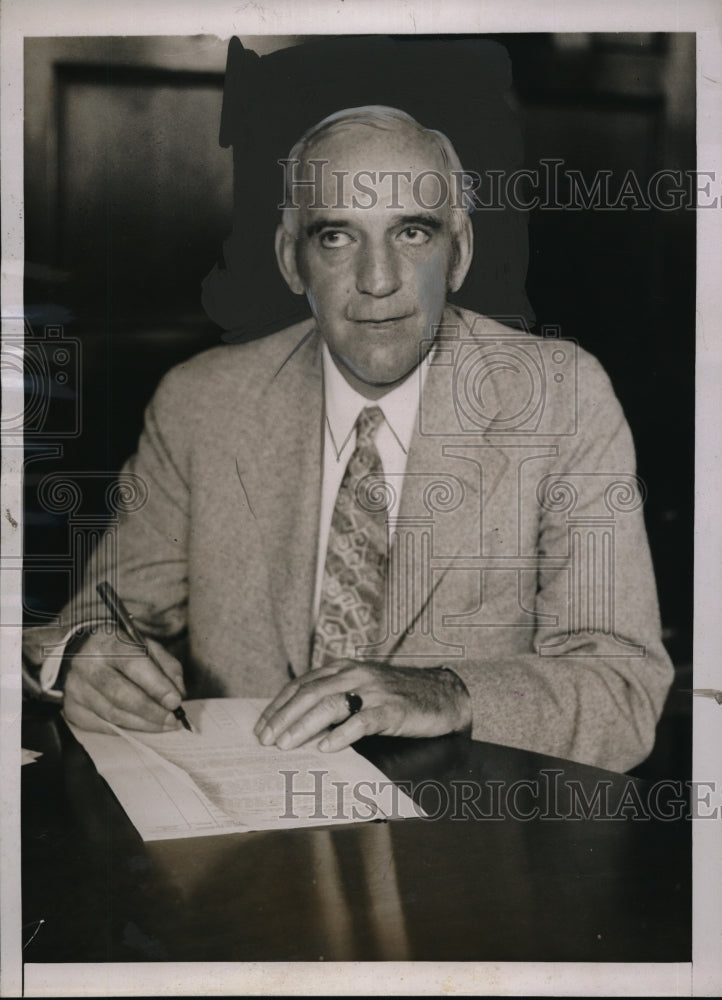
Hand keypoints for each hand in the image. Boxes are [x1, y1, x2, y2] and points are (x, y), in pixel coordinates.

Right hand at [62, 629, 185, 732]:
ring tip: (164, 725)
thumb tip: (178, 694)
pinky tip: (142, 727)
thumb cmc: (120, 648)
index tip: (176, 702)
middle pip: (122, 695)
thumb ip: (166, 666)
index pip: (134, 665)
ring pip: (113, 715)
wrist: (79, 650)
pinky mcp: (72, 708)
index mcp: (108, 644)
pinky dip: (127, 729)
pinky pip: (103, 725)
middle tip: (173, 720)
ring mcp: (77, 689)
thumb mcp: (146, 645)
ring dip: (143, 724)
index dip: (157, 686)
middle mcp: (88, 666)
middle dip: (152, 712)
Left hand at [253, 662, 471, 751]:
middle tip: (266, 740)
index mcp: (344, 668)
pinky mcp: (393, 710)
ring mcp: (375, 691)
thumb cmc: (398, 696)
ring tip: (287, 745)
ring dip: (304, 726)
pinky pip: (363, 721)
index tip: (262, 726)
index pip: (302, 684)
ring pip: (331, 704)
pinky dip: (342, 734)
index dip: (278, 705)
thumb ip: (334, 697)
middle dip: (284, 718)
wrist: (444, 694)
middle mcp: (356, 674)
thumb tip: (296, 723)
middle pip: (310, 693)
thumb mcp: (362, 688)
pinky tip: (327, 747)